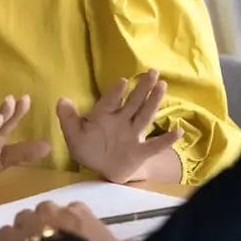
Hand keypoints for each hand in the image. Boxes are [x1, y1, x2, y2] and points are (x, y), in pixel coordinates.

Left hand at [0, 200, 126, 240]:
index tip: (72, 232)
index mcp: (80, 213)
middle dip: (44, 221)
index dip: (71, 221)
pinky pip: (4, 235)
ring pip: (22, 218)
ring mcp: (32, 223)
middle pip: (45, 210)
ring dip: (23, 229)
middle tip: (46, 237)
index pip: (75, 209)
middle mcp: (54, 211)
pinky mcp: (13, 238)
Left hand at [57, 69, 180, 183]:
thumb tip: (61, 100)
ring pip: (145, 116)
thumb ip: (68, 118)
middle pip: (134, 102)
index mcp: (104, 115)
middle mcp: (122, 121)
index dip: (116, 92)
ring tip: (163, 86)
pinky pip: (155, 145)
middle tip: (152, 71)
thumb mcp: (74, 135)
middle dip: (142, 87)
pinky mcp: (140, 152)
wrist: (103, 169)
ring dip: (154, 102)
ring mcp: (133, 135)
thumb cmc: (89, 147)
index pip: (111, 101)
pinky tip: (179, 131)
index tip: (122, 81)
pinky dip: (166, 139)